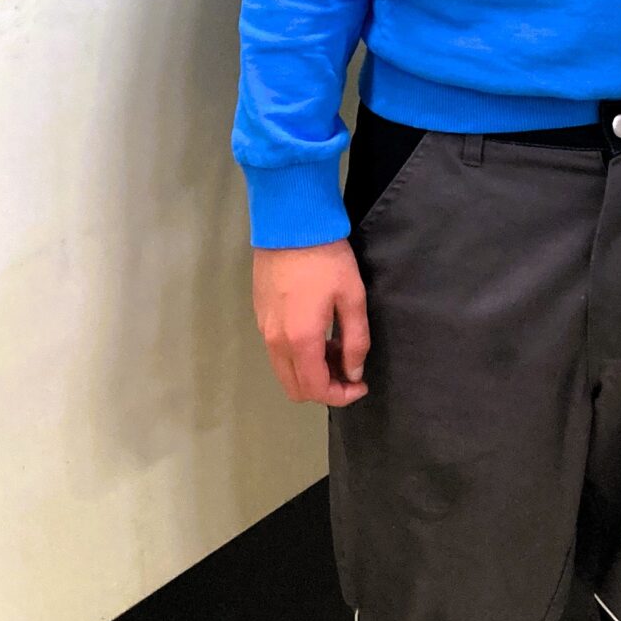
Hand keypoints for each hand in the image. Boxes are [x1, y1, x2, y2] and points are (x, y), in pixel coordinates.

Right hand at [253, 241, 370, 406]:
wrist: (290, 223)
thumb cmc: (326, 258)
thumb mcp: (352, 297)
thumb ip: (355, 341)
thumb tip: (353, 373)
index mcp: (300, 340)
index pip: (317, 390)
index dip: (341, 396)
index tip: (361, 384)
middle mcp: (276, 342)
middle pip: (296, 389)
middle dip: (325, 388)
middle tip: (348, 368)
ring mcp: (264, 329)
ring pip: (284, 371)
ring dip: (310, 371)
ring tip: (335, 347)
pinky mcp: (259, 314)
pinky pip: (277, 352)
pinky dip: (297, 355)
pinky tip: (316, 332)